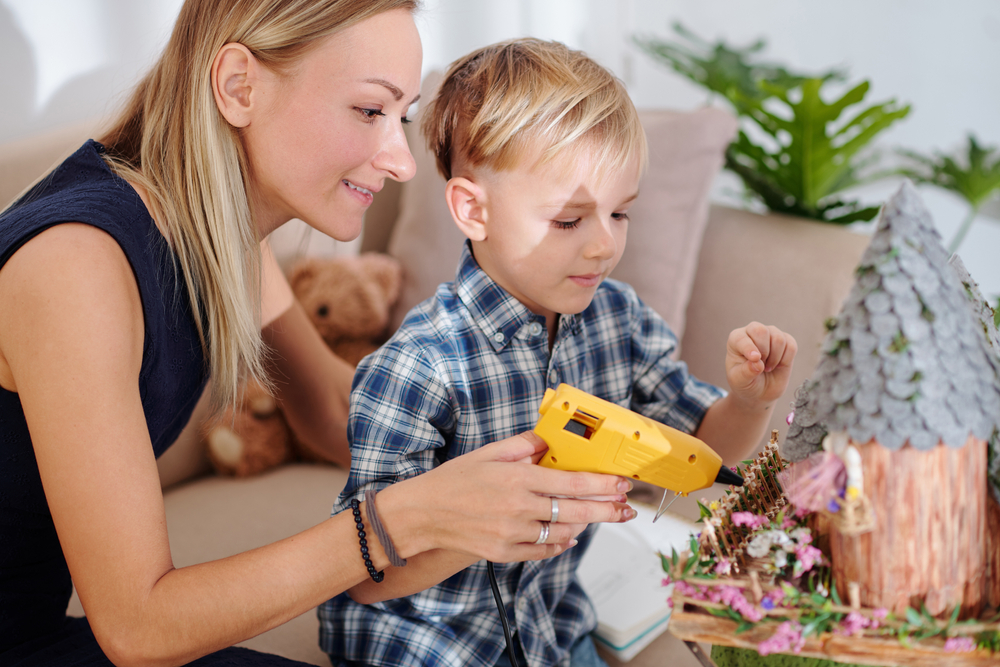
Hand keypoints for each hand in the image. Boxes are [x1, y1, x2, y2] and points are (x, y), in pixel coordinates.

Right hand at [378, 432, 634, 563]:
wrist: (422, 514)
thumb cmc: (454, 480)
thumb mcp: (488, 453)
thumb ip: (522, 446)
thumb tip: (549, 441)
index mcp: (517, 478)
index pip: (572, 482)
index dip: (602, 484)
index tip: (622, 484)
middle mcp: (518, 507)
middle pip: (575, 511)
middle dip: (607, 510)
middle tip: (627, 509)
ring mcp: (512, 533)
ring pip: (561, 532)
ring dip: (584, 525)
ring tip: (598, 517)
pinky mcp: (503, 552)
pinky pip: (541, 550)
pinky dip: (559, 543)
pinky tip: (569, 535)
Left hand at [725, 322, 796, 408]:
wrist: (760, 391)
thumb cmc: (745, 382)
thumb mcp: (739, 381)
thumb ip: (745, 372)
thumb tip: (757, 363)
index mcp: (736, 339)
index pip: (743, 337)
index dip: (749, 348)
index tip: (755, 359)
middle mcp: (753, 332)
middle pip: (761, 331)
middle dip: (764, 352)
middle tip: (760, 366)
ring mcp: (771, 335)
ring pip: (778, 339)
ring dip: (775, 358)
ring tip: (767, 368)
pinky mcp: (787, 341)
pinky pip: (791, 346)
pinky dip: (786, 360)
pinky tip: (778, 365)